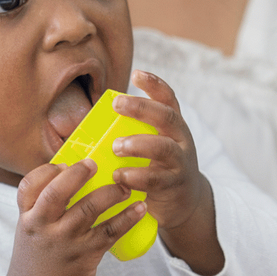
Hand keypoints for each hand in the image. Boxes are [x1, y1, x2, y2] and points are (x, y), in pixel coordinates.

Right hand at [0, 160, 148, 275]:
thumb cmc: (38, 259)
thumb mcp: (31, 230)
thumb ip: (44, 207)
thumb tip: (71, 176)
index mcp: (27, 217)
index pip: (29, 185)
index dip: (48, 170)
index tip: (64, 163)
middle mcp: (42, 226)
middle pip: (58, 191)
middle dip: (78, 173)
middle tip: (95, 164)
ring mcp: (64, 241)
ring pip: (89, 208)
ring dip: (111, 193)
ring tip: (126, 186)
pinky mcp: (85, 256)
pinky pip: (110, 231)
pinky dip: (127, 218)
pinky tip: (140, 209)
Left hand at [109, 71, 220, 274]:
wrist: (185, 201)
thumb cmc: (159, 167)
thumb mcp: (153, 145)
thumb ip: (135, 133)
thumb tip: (91, 125)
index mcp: (173, 125)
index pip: (168, 98)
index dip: (154, 84)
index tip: (136, 73)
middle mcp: (181, 139)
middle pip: (167, 117)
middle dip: (142, 108)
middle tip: (117, 104)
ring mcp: (180, 162)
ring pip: (164, 148)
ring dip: (139, 144)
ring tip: (117, 146)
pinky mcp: (174, 185)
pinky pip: (156, 179)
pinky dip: (136, 176)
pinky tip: (119, 176)